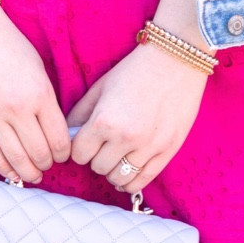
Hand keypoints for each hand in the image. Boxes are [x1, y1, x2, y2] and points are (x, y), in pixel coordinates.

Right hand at [0, 6, 71, 183]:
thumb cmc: (8, 43)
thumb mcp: (38, 68)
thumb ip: (46, 99)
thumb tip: (53, 128)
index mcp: (40, 95)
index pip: (59, 138)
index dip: (64, 152)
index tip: (64, 154)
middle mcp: (17, 109)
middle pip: (39, 153)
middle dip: (47, 164)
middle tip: (49, 165)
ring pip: (16, 158)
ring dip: (28, 172)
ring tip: (34, 175)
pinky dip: (4, 167)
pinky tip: (12, 173)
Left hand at [67, 41, 207, 192]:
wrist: (176, 60)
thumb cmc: (135, 70)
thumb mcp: (100, 88)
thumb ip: (80, 114)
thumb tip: (67, 136)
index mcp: (104, 121)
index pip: (78, 155)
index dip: (79, 149)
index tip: (85, 143)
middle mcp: (125, 138)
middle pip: (98, 168)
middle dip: (97, 158)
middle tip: (103, 146)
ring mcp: (149, 147)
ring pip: (119, 178)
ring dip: (114, 170)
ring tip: (117, 157)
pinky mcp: (168, 151)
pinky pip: (143, 181)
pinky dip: (132, 182)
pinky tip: (128, 171)